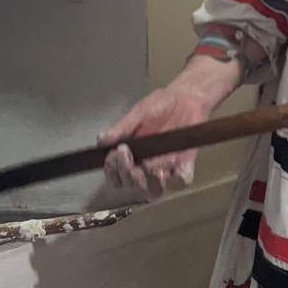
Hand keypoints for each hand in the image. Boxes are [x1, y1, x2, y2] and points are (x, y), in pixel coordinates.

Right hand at [99, 77, 218, 196]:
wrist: (186, 97)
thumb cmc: (159, 105)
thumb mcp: (138, 113)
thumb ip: (122, 128)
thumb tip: (101, 140)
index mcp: (130, 157)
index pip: (116, 177)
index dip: (113, 171)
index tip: (116, 153)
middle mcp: (145, 168)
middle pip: (132, 186)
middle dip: (128, 174)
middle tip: (128, 154)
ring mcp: (165, 169)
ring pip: (154, 191)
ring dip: (150, 182)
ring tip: (151, 166)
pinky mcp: (184, 165)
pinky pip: (181, 181)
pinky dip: (178, 177)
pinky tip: (174, 164)